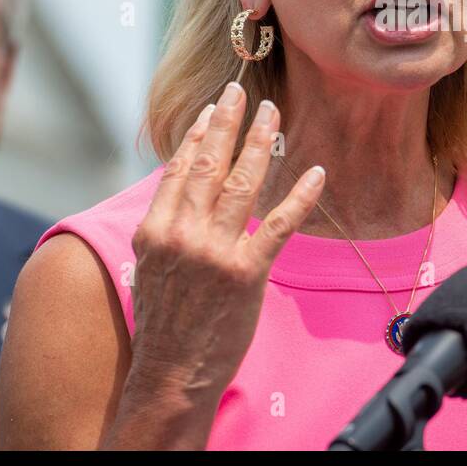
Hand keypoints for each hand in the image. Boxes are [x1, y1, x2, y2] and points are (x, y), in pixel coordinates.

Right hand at [127, 81, 325, 415]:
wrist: (173, 374)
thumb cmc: (165, 323)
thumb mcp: (150, 266)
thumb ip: (166, 226)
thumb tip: (183, 190)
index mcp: (155, 229)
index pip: (179, 168)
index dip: (199, 135)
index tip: (213, 110)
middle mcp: (182, 233)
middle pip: (209, 164)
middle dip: (228, 122)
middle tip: (242, 91)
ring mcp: (215, 252)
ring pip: (242, 183)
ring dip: (260, 143)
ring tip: (274, 115)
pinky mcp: (246, 272)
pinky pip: (279, 224)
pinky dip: (300, 195)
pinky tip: (316, 172)